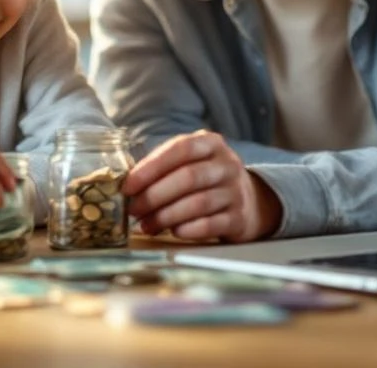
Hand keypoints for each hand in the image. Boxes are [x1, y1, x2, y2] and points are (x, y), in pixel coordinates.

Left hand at [121, 130, 282, 241]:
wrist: (249, 202)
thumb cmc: (205, 181)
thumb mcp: (191, 163)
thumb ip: (163, 168)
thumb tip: (127, 187)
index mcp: (211, 143)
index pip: (181, 149)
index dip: (151, 167)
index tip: (128, 186)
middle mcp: (227, 164)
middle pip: (188, 177)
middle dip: (155, 196)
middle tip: (133, 210)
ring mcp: (237, 191)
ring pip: (198, 203)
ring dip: (166, 216)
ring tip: (147, 225)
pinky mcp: (240, 218)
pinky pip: (210, 225)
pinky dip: (187, 229)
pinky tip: (172, 232)